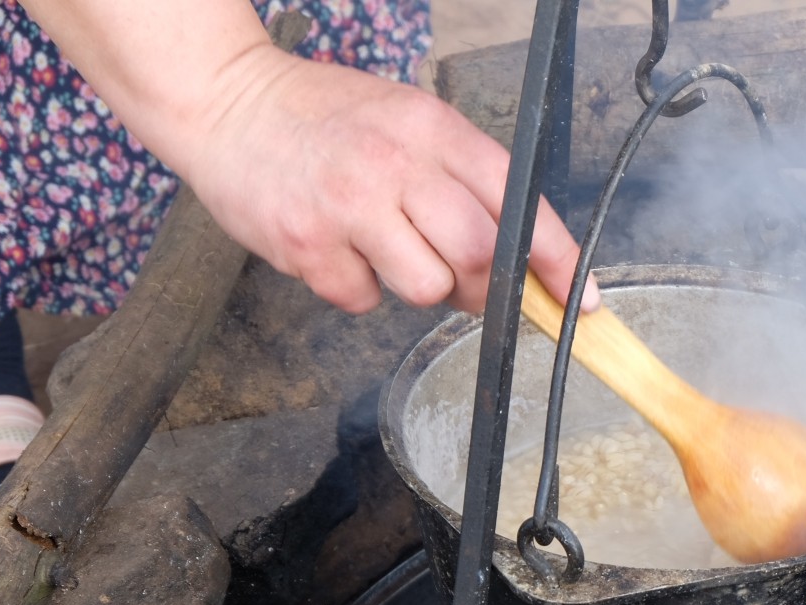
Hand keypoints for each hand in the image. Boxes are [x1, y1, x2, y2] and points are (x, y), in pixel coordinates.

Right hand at [177, 44, 594, 315]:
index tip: (580, 299)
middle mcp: (395, 165)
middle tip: (470, 284)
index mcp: (433, 130)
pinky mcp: (306, 247)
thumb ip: (464, 180)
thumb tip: (522, 262)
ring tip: (384, 246)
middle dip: (489, 287)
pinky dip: (358, 287)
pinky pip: (364, 300)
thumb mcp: (410, 121)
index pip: (518, 202)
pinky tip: (337, 247)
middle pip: (481, 256)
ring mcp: (348, 208)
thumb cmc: (328, 119)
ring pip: (427, 288)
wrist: (225, 103)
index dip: (556, 258)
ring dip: (419, 284)